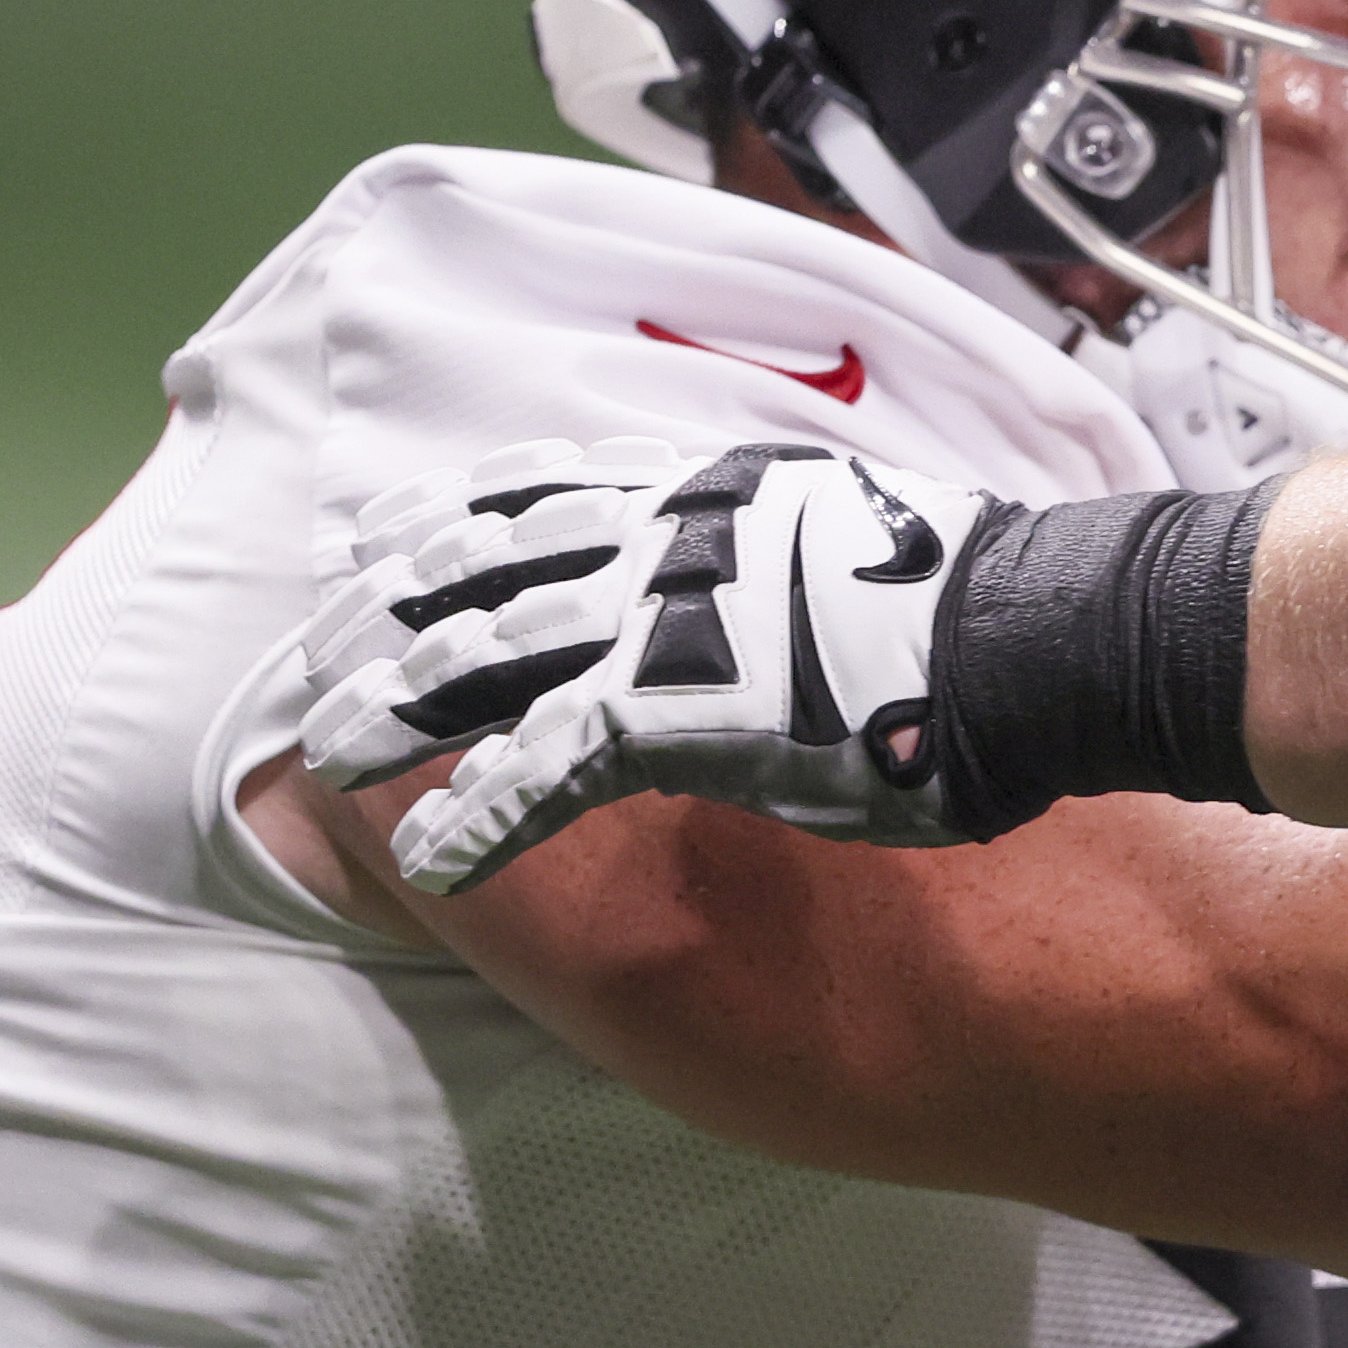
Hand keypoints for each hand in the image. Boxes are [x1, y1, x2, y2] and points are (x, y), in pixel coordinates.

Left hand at [302, 436, 984, 890]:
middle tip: (317, 642)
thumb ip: (777, 546)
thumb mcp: (853, 528)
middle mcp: (660, 541)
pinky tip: (426, 860)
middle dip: (389, 608)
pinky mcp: (667, 714)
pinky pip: (538, 770)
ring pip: (482, 662)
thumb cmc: (971, 600)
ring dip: (396, 711)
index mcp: (704, 493)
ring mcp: (655, 622)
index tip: (384, 529)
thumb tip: (770, 576)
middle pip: (484, 567)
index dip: (451, 512)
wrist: (1029, 635)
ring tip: (329, 751)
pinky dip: (475, 817)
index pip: (545, 488)